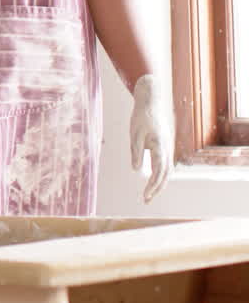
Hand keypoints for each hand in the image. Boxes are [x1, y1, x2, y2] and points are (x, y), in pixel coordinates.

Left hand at [130, 75, 173, 202]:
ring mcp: (167, 147)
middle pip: (165, 174)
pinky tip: (153, 179)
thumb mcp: (134, 134)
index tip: (145, 197)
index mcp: (160, 147)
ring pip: (167, 170)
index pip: (159, 172)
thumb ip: (136, 152)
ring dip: (160, 183)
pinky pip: (165, 163)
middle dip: (157, 189)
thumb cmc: (141, 117)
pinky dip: (161, 174)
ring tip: (149, 194)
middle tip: (146, 200)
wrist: (151, 101)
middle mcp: (167, 149)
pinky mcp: (165, 145)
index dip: (152, 186)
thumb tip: (137, 170)